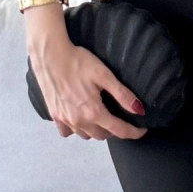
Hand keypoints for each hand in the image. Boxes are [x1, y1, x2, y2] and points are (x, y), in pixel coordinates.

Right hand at [27, 41, 148, 140]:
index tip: (142, 130)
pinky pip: (68, 132)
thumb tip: (139, 110)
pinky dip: (77, 129)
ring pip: (86, 135)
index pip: (119, 130)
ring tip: (102, 118)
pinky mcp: (54, 116)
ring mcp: (65, 120)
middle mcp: (79, 121)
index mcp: (93, 112)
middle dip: (115, 130)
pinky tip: (80, 118)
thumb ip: (122, 95)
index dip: (134, 132)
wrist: (50, 55)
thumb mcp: (104, 75)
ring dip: (97, 130)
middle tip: (121, 118)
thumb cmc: (78, 62)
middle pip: (103, 135)